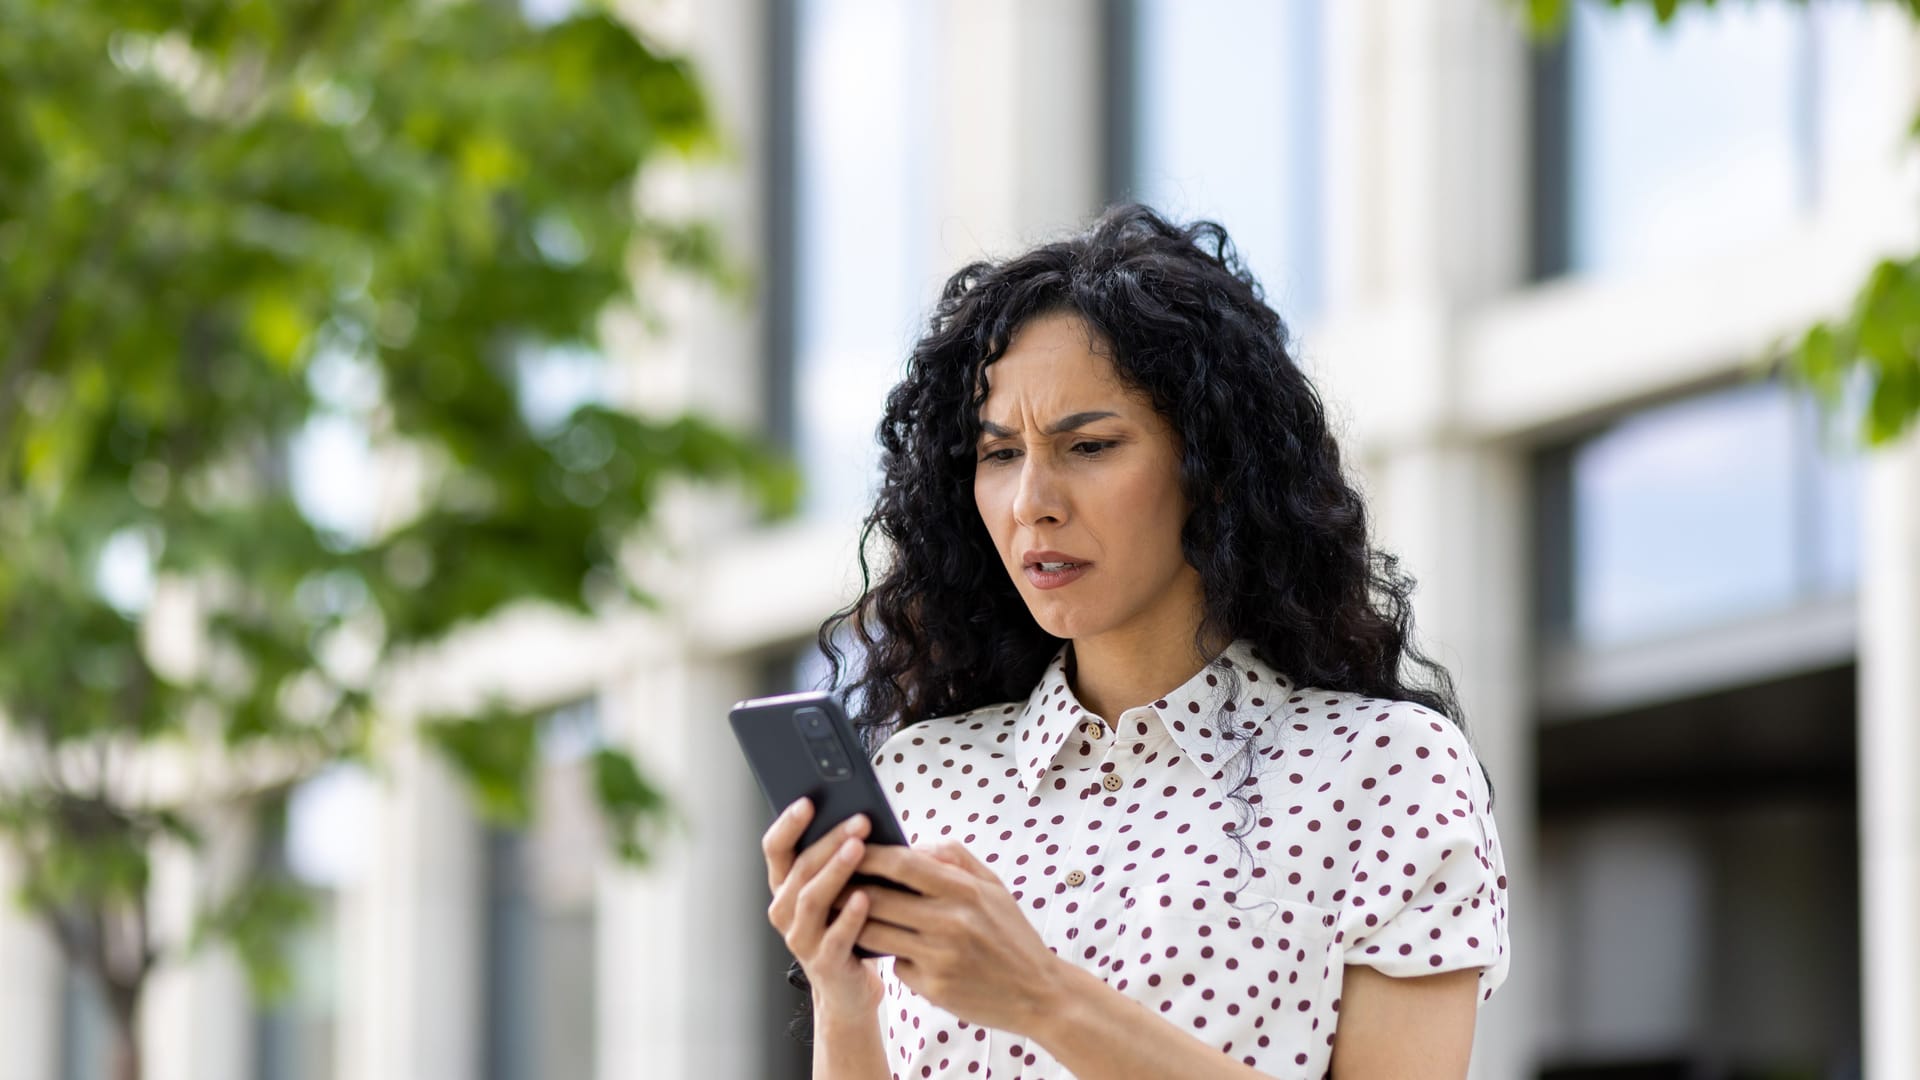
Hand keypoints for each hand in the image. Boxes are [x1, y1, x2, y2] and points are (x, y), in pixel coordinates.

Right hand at [761, 798, 881, 1017]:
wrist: (849, 989)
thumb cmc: (847, 927)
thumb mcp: (838, 890)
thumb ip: (838, 860)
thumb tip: (860, 817)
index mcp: (784, 887)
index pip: (775, 848)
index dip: (788, 824)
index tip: (808, 801)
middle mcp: (784, 911)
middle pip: (799, 868)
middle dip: (829, 840)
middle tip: (858, 820)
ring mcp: (801, 938)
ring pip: (811, 898)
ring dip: (836, 870)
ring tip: (859, 849)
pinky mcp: (824, 963)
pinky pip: (835, 936)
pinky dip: (850, 915)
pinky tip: (866, 897)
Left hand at [850, 838, 1067, 1035]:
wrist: (1039, 994)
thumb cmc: (1013, 935)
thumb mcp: (993, 886)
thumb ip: (954, 858)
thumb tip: (913, 845)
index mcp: (965, 891)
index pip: (902, 863)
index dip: (868, 854)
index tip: (847, 847)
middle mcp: (950, 922)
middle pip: (878, 899)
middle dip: (846, 888)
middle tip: (830, 881)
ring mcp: (939, 957)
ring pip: (876, 933)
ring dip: (855, 922)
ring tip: (844, 912)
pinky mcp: (933, 988)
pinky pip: (896, 963)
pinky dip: (890, 954)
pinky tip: (892, 948)